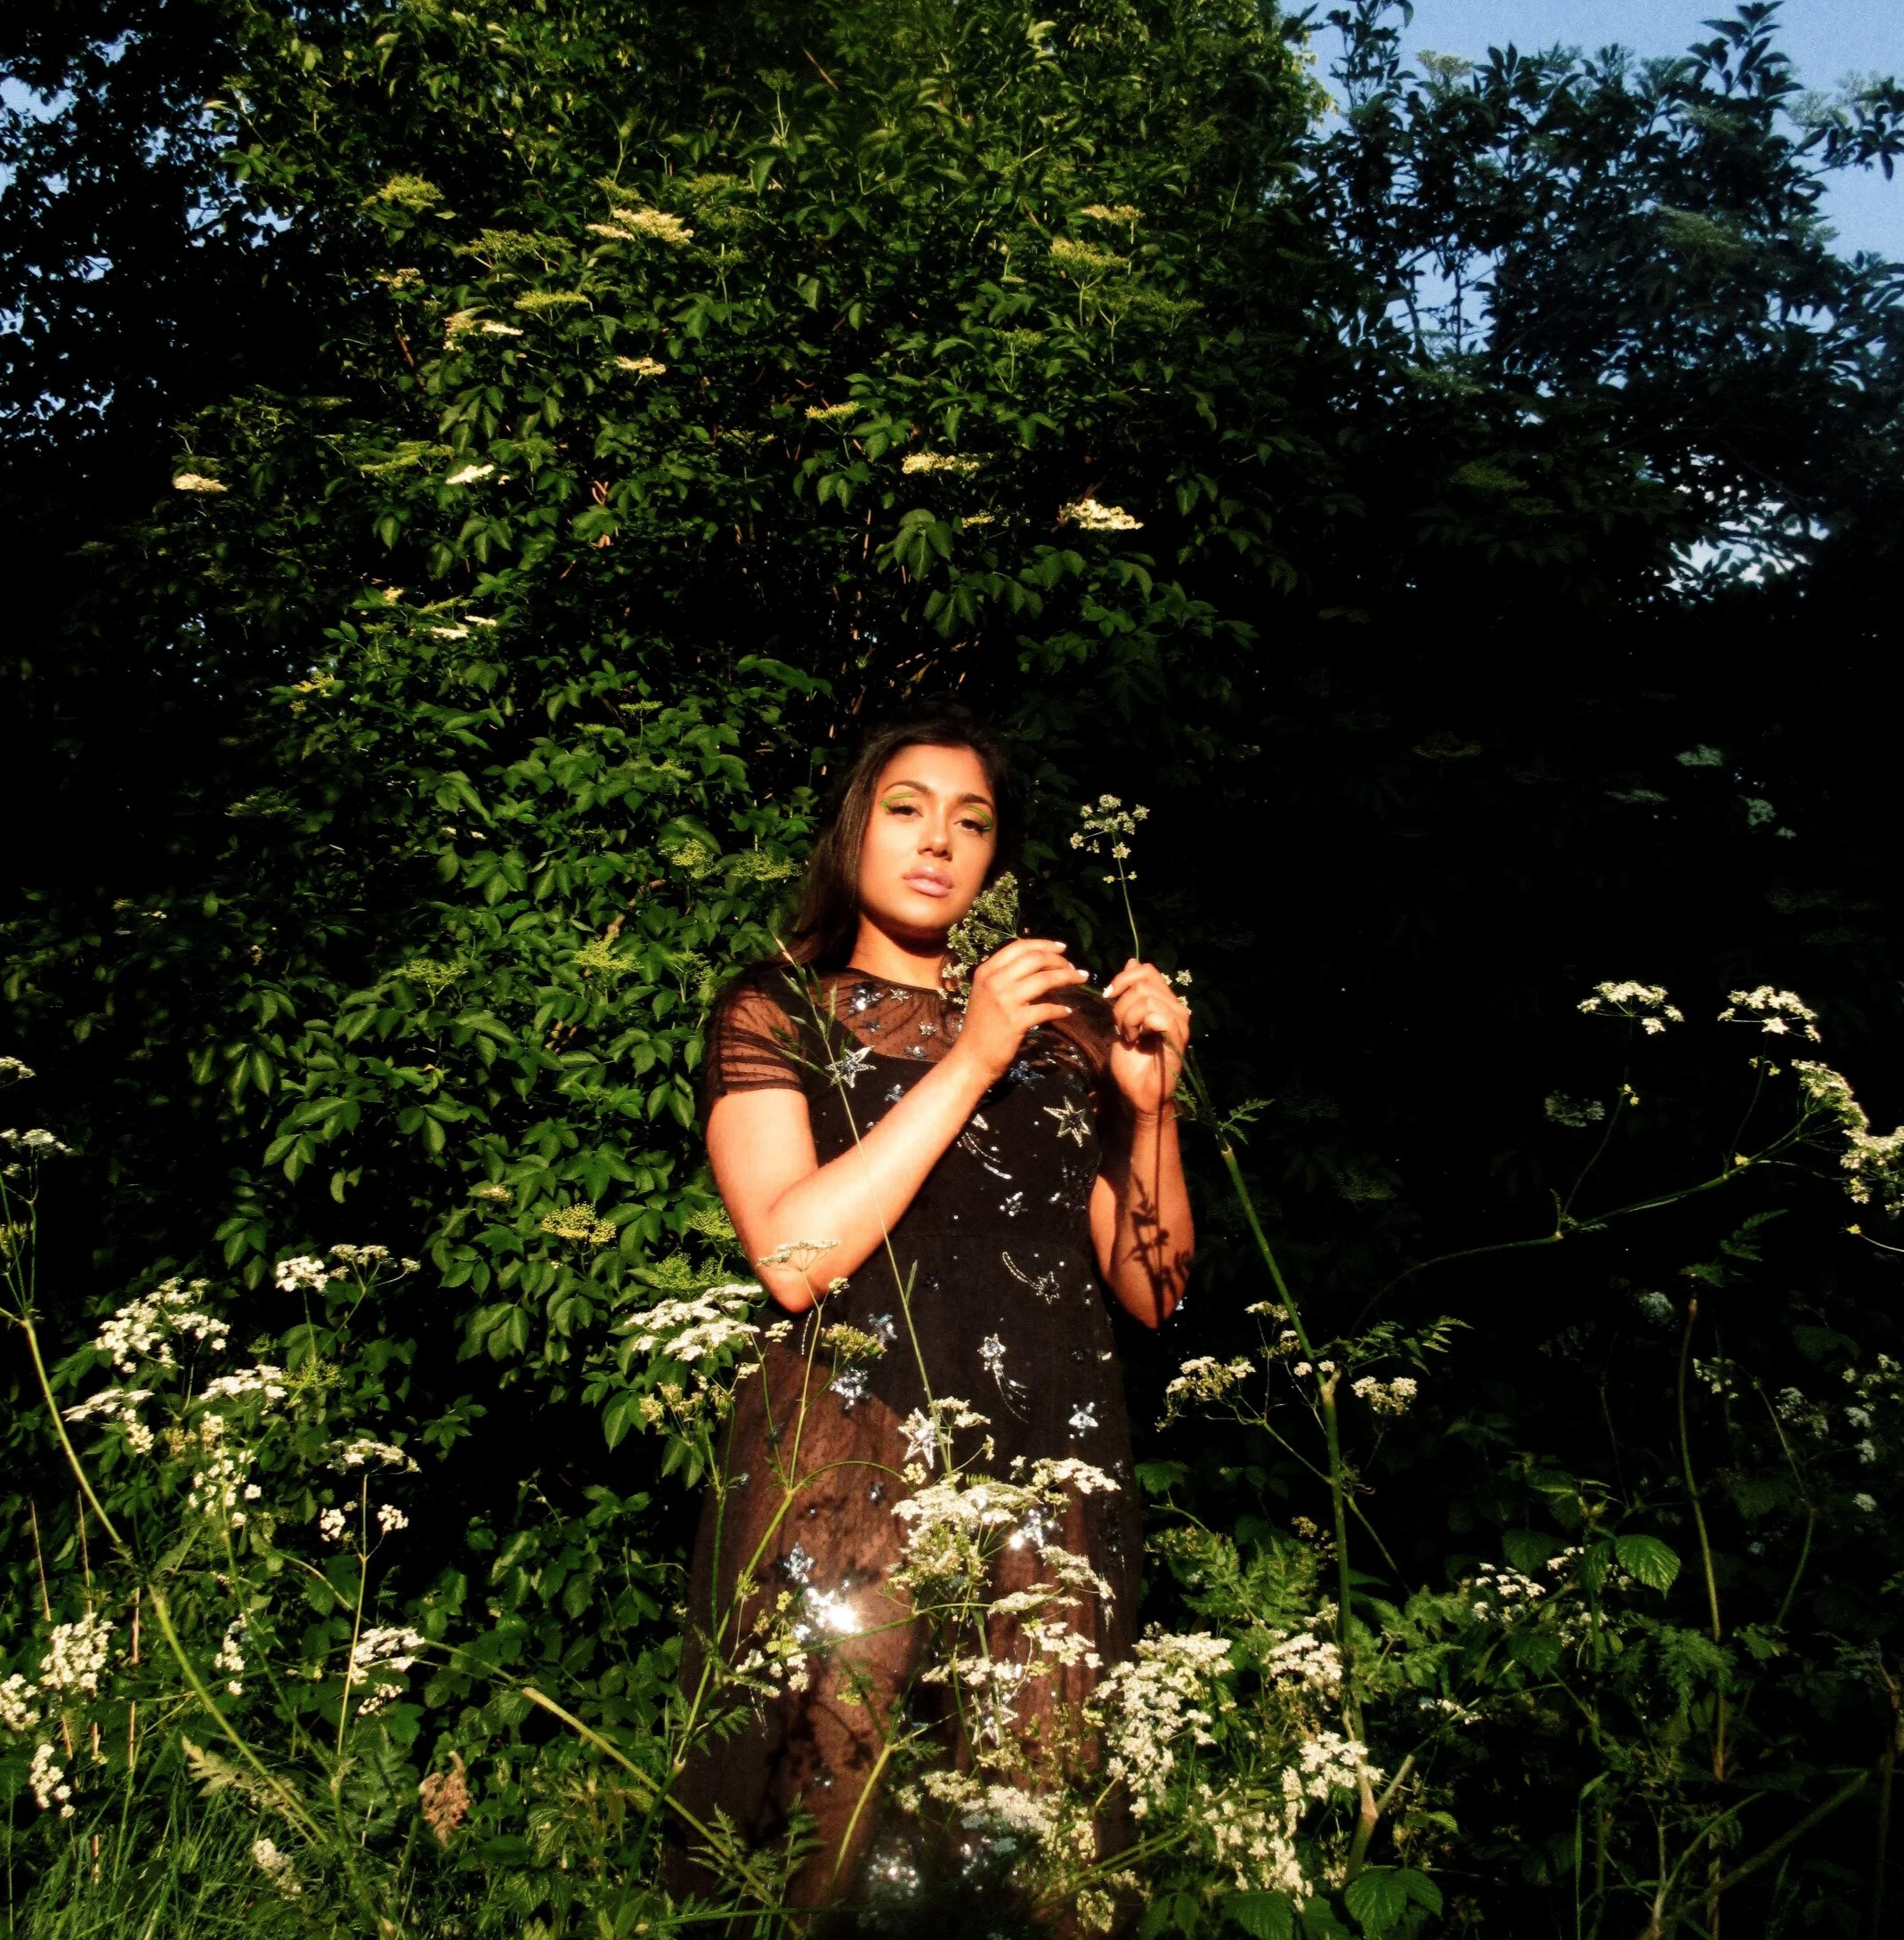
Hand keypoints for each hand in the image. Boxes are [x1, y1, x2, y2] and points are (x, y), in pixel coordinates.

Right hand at [954, 937, 1089, 1082]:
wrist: (971, 1057)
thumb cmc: (981, 1026)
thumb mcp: (986, 993)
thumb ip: (1006, 978)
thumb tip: (1042, 967)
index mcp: (986, 971)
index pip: (1019, 947)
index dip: (1045, 944)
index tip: (1062, 948)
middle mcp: (994, 981)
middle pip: (1035, 959)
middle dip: (1060, 961)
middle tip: (1074, 968)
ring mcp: (1004, 1001)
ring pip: (1045, 980)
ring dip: (1067, 977)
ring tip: (1080, 980)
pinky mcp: (1015, 1021)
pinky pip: (1047, 1009)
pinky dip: (1061, 1009)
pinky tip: (1067, 1011)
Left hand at [1103, 959, 1190, 1117]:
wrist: (1138, 1094)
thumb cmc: (1132, 1062)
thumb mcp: (1123, 1019)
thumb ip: (1129, 993)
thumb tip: (1132, 961)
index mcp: (1164, 1001)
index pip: (1146, 970)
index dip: (1123, 978)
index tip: (1109, 997)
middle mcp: (1176, 1008)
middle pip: (1143, 982)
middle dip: (1121, 1003)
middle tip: (1121, 1027)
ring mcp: (1179, 1023)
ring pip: (1146, 999)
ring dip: (1127, 1018)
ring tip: (1129, 1036)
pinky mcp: (1177, 1038)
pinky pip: (1157, 1016)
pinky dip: (1138, 1025)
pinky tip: (1137, 1040)